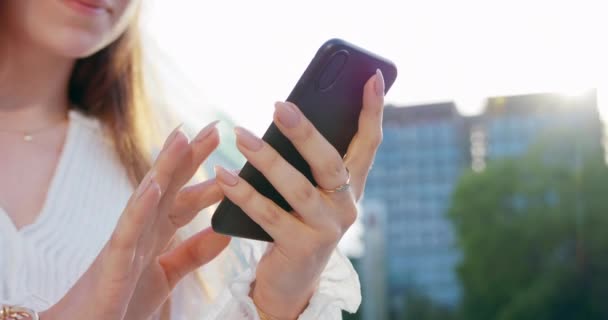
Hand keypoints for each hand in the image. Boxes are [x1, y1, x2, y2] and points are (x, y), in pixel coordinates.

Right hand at [41, 121, 230, 319]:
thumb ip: (194, 253)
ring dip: (164, 166)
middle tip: (215, 127)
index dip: (208, 176)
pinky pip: (127, 232)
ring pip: (147, 198)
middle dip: (190, 156)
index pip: (185, 199)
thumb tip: (225, 230)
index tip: (230, 157)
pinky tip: (153, 185)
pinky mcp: (112, 263)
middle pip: (169, 186)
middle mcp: (142, 231)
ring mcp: (126, 243)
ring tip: (182, 136)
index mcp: (156, 235)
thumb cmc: (121, 303)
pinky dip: (140, 207)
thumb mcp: (167, 275)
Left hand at [214, 69, 384, 318]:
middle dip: (306, 132)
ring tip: (241, 134)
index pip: (368, 143)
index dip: (372, 110)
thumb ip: (305, 161)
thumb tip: (284, 115)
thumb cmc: (296, 224)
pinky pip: (269, 215)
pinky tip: (224, 175)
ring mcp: (328, 229)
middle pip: (330, 162)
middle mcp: (346, 206)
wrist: (292, 282)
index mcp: (351, 185)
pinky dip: (245, 194)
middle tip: (278, 105)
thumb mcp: (308, 191)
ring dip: (267, 160)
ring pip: (298, 188)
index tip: (373, 77)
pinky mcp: (302, 248)